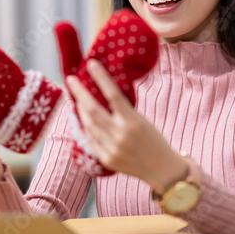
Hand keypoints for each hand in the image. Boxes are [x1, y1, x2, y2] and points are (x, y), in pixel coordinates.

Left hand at [67, 59, 187, 193]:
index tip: (91, 64)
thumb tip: (103, 94)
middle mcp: (120, 135)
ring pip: (88, 125)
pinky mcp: (106, 159)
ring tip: (76, 99)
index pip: (112, 94)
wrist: (162, 169)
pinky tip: (83, 119)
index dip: (100, 78)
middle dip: (79, 93)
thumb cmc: (154, 140)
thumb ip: (123, 110)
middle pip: (93, 110)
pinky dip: (86, 127)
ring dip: (80, 110)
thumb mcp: (142, 120)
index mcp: (132, 121)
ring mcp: (111, 149)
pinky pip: (90, 140)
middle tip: (71, 80)